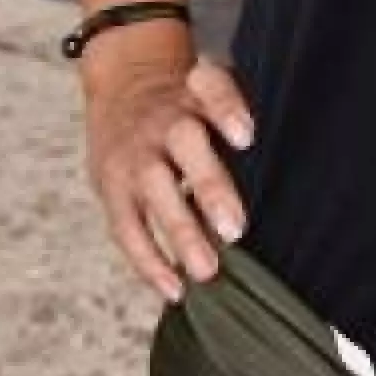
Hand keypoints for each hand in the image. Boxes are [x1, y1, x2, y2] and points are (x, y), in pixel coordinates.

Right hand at [82, 37, 254, 302]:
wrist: (122, 87)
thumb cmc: (185, 106)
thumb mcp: (209, 97)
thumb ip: (233, 133)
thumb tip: (264, 191)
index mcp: (194, 93)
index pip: (213, 90)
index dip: (227, 110)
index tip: (246, 137)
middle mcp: (163, 120)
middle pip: (184, 145)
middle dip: (209, 186)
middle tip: (235, 229)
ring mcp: (135, 154)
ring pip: (154, 190)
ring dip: (181, 233)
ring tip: (206, 271)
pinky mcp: (111, 187)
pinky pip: (127, 227)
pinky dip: (149, 261)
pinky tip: (174, 288)